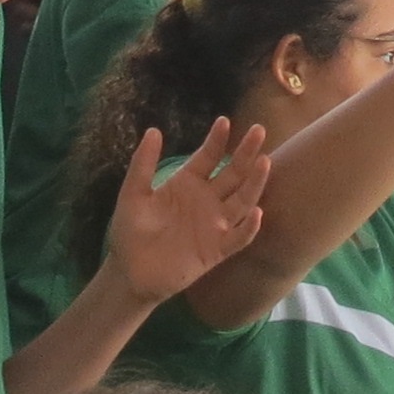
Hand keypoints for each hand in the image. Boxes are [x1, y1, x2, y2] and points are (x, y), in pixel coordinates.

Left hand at [100, 121, 271, 307]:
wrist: (130, 272)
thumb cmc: (130, 232)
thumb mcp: (133, 194)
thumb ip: (143, 164)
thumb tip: (153, 130)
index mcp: (187, 183)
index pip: (208, 156)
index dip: (217, 140)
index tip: (224, 121)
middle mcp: (207, 200)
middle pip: (233, 173)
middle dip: (246, 152)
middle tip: (259, 130)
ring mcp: (215, 224)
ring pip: (243, 200)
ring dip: (254, 182)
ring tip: (264, 161)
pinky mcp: (217, 250)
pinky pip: (239, 237)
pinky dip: (249, 227)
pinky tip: (257, 212)